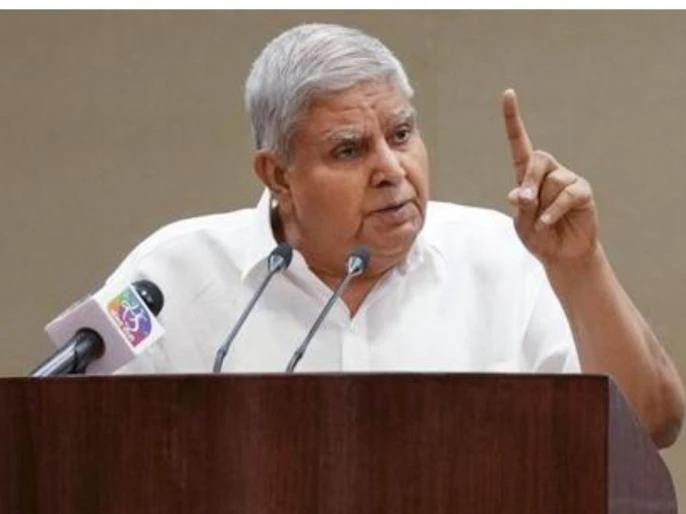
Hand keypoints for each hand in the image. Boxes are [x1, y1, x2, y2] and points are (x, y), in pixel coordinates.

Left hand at [503, 89, 597, 265]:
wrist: (561, 255)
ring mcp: (567, 180)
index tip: (508, 93)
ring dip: (542, 204)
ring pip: (552, 181)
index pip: (519, 143)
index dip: (513, 119)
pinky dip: (553, 211)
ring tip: (542, 222)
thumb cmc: (538, 237)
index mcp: (526, 175)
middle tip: (526, 202)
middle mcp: (547, 173)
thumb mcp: (520, 224)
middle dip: (530, 180)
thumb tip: (521, 193)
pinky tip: (547, 223)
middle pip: (538, 158)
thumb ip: (520, 208)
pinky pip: (566, 195)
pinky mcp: (582, 192)